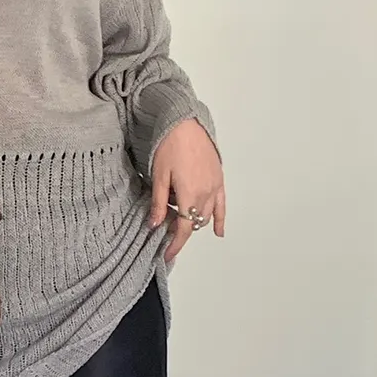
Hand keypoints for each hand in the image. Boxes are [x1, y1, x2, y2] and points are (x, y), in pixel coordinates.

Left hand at [150, 119, 225, 262]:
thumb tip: (154, 225)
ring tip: (179, 226)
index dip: (175, 245)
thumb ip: (158, 203)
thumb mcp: (159, 176)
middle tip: (166, 235)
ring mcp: (214, 186)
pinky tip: (219, 232)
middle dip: (180, 232)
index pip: (183, 229)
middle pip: (194, 223)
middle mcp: (205, 193)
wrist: (184, 122)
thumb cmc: (169, 145)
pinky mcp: (218, 178)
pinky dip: (220, 219)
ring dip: (194, 223)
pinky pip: (221, 204)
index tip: (167, 255)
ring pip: (206, 216)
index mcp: (189, 195)